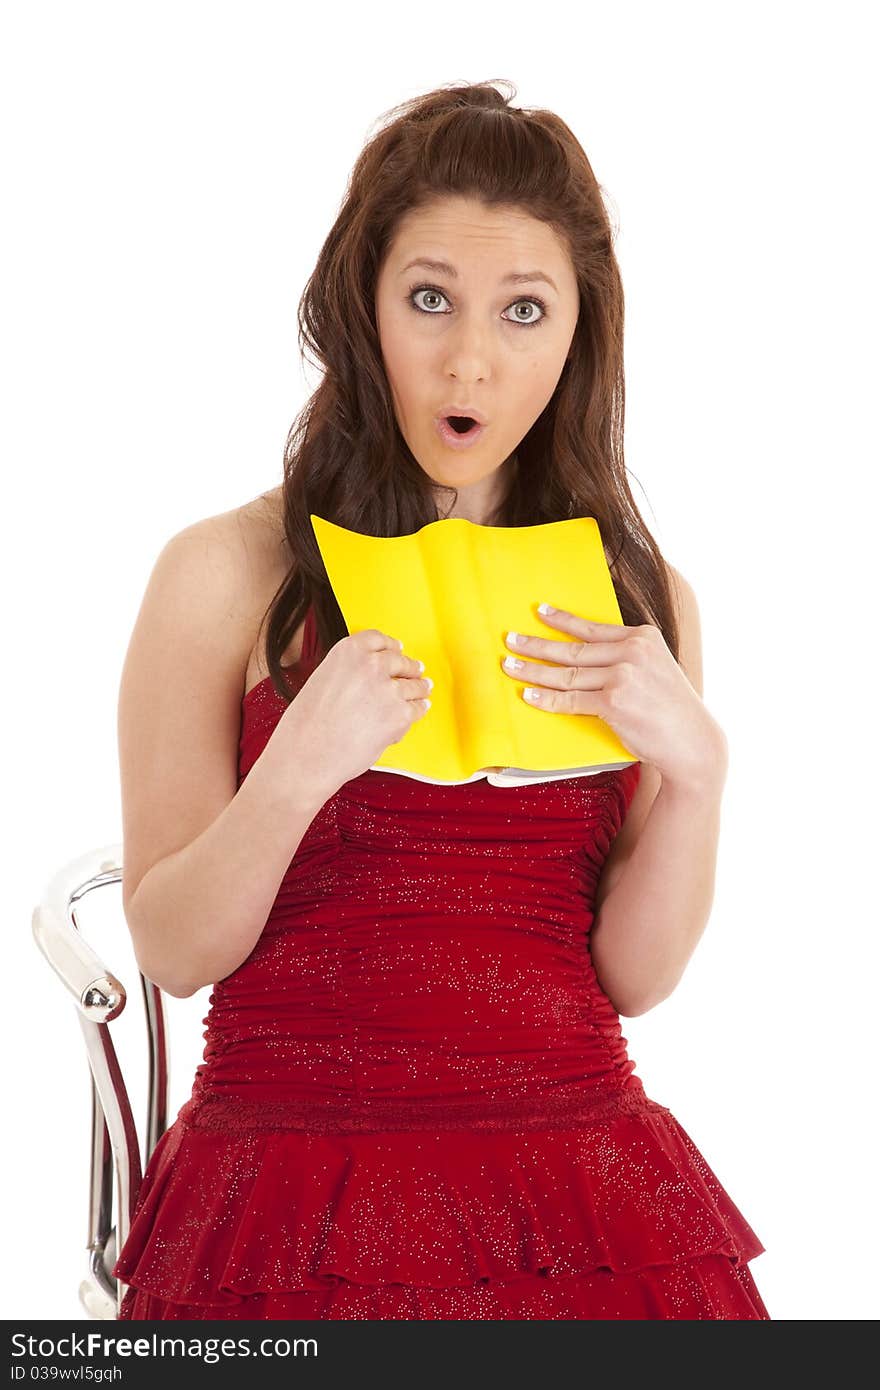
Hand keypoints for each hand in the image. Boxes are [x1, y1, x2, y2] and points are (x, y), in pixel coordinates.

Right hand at [277, 628, 431, 794]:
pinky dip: (417, 711)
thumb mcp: (324, 679)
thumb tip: (373, 674)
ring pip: (415, 685)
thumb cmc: (308, 724)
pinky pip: (417, 709)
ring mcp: (388, 690)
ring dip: (420, 689)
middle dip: (410, 668)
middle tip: (416, 672)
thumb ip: (350, 670)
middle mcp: (371, 665)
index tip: (398, 649)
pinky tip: (416, 710)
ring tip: (423, 691)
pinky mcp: (400, 715)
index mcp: (349, 651)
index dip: (392, 646)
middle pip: (402, 661)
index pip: (380, 639)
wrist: (307, 753)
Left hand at [500, 603, 725, 789]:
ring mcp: (623, 676)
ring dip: (533, 670)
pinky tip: (529, 696)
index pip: (592, 628)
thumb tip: (585, 655)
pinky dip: (547, 699)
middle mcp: (633, 651)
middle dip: (536, 644)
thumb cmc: (670, 709)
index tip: (539, 611)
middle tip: (510, 639)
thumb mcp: (655, 668)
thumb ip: (626, 657)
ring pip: (567, 673)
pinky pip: (571, 699)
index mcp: (643, 637)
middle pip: (573, 648)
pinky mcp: (614, 702)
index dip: (562, 619)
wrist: (691, 741)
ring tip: (510, 665)